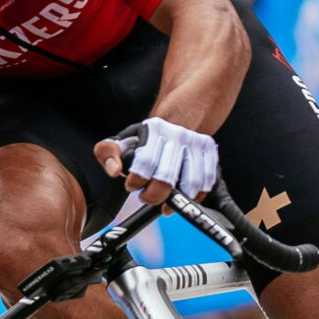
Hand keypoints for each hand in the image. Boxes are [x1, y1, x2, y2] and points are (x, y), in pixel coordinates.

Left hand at [98, 115, 218, 206]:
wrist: (181, 115)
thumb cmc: (147, 138)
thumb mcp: (123, 140)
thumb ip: (108, 153)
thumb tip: (115, 171)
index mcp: (154, 130)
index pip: (145, 162)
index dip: (137, 182)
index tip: (132, 186)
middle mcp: (178, 134)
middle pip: (167, 177)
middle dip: (154, 196)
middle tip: (147, 198)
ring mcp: (196, 142)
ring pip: (191, 183)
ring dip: (176, 201)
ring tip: (164, 203)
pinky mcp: (210, 150)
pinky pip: (207, 181)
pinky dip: (196, 196)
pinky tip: (183, 197)